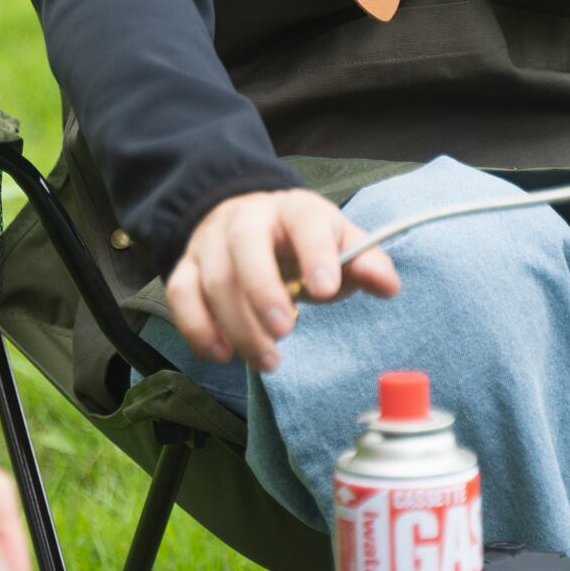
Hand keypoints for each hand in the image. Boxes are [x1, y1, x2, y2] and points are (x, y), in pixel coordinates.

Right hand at [167, 189, 398, 370]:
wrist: (249, 220)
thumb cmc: (303, 241)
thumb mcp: (339, 244)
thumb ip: (365, 263)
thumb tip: (389, 285)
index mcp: (294, 210)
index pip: (303, 221)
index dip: (314, 254)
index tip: (326, 290)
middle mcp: (247, 218)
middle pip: (245, 245)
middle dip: (263, 291)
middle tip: (286, 331)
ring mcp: (211, 242)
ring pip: (213, 278)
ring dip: (238, 325)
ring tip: (268, 360)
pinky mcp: (187, 266)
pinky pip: (181, 294)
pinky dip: (197, 329)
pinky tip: (222, 354)